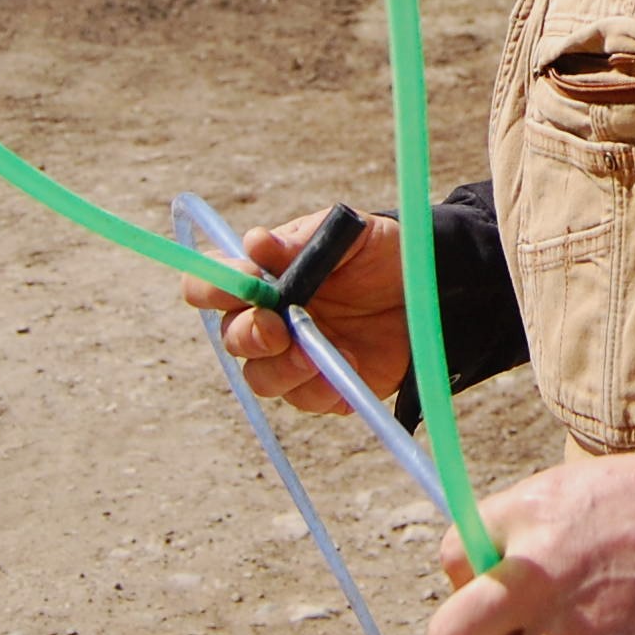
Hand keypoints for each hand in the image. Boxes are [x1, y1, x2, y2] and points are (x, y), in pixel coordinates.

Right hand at [178, 205, 410, 414]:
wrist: (427, 289)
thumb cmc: (378, 253)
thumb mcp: (348, 234)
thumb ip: (302, 241)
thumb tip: (255, 242)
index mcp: (260, 276)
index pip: (208, 284)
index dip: (215, 286)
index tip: (248, 279)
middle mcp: (266, 319)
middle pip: (231, 338)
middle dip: (250, 335)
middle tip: (280, 328)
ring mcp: (291, 357)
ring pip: (262, 378)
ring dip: (287, 368)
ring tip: (323, 352)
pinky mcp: (321, 387)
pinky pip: (307, 399)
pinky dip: (324, 388)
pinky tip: (350, 365)